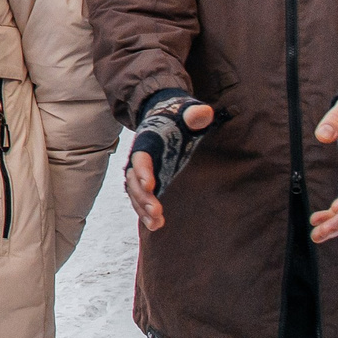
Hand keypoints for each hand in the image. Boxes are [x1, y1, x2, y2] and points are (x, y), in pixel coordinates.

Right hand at [123, 89, 213, 232]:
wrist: (166, 117)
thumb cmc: (179, 116)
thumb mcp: (188, 112)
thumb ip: (195, 114)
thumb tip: (204, 113)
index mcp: (148, 141)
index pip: (141, 157)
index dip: (143, 171)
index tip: (150, 185)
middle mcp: (140, 157)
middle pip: (133, 180)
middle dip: (143, 196)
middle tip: (157, 210)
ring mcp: (143, 171)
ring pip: (134, 193)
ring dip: (142, 208)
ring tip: (156, 223)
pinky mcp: (149, 182)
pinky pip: (141, 199)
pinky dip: (145, 213)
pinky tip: (156, 225)